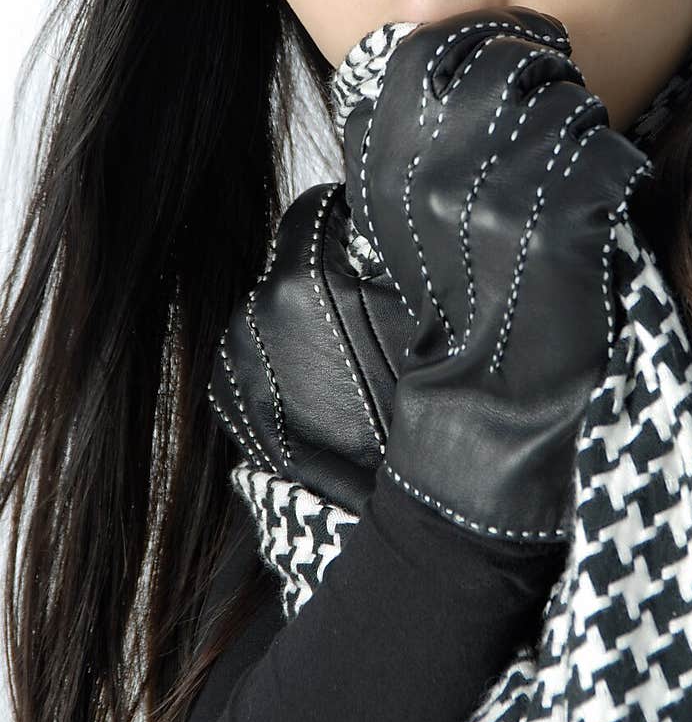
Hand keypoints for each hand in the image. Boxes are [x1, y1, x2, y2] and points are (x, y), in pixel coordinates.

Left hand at [208, 181, 414, 514]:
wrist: (411, 513)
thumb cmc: (429, 407)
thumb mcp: (430, 308)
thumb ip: (394, 250)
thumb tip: (379, 220)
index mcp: (302, 282)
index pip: (316, 208)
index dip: (350, 215)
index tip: (371, 233)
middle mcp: (254, 316)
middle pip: (295, 259)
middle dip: (330, 269)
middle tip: (373, 302)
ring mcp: (236, 364)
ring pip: (274, 307)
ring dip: (306, 313)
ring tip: (351, 353)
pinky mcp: (231, 402)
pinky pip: (258, 352)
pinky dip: (286, 356)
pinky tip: (325, 384)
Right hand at [341, 6, 653, 543]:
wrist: (489, 409)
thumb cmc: (456, 308)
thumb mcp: (402, 213)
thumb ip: (414, 128)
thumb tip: (448, 39)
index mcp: (385, 159)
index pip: (438, 46)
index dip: (489, 43)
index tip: (519, 61)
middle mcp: (435, 169)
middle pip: (511, 64)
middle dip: (546, 84)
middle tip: (556, 129)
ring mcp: (501, 196)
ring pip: (570, 107)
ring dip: (584, 139)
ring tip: (571, 189)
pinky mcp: (566, 225)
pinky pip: (614, 158)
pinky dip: (619, 182)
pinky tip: (598, 220)